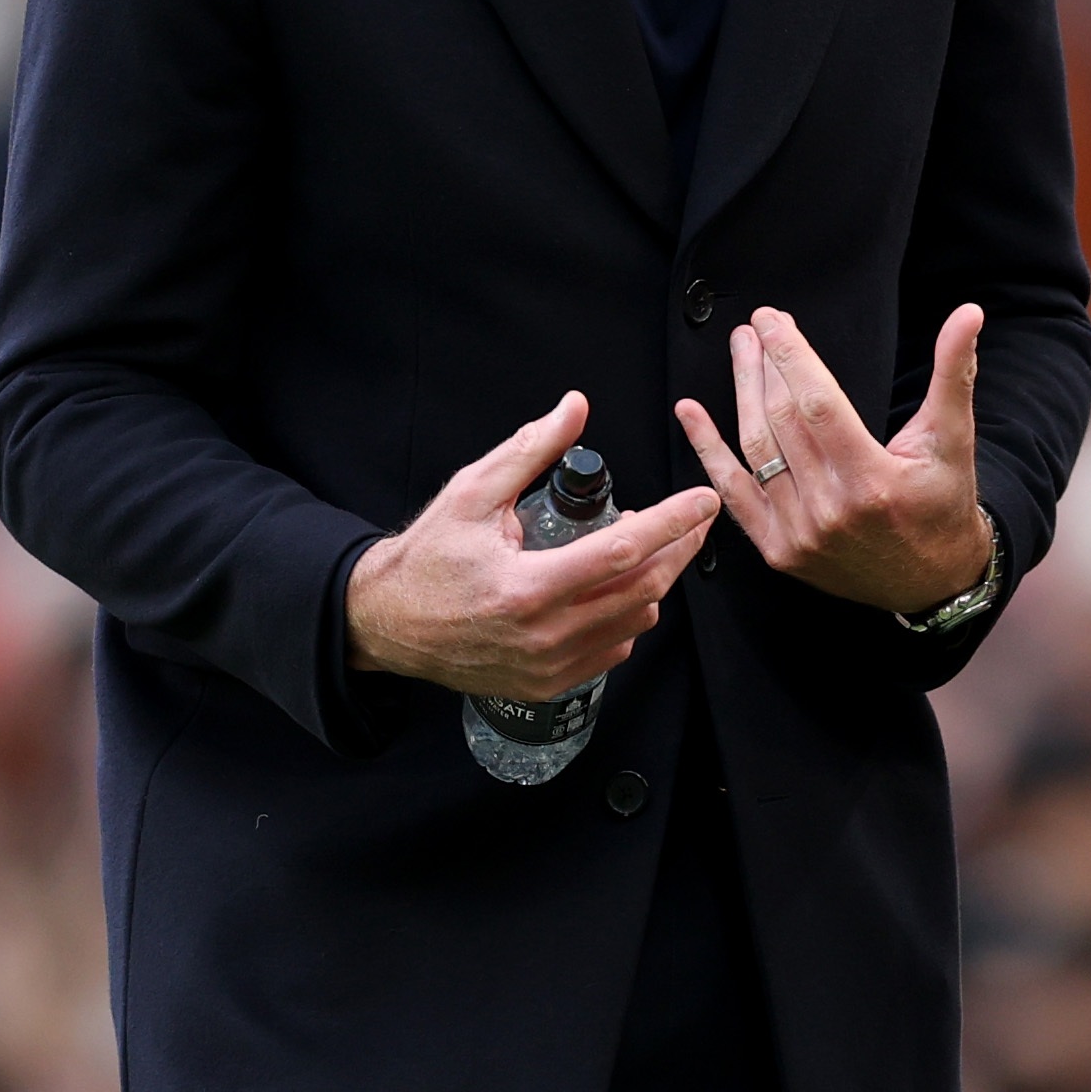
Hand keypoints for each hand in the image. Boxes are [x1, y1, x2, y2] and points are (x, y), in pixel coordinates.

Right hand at [344, 392, 717, 700]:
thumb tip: (575, 406)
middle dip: (680, 549)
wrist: (386, 623)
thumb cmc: (428, 557)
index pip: (622, 553)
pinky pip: (614, 650)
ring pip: (635, 621)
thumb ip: (529, 449)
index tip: (704, 501)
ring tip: (644, 546)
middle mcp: (543, 635)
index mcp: (525, 588)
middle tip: (695, 519)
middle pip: (642, 590)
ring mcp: (548, 667)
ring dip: (653, 580)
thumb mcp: (472, 493)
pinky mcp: (548, 685)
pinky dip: (628, 615)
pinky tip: (617, 586)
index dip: (672, 523)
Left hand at [677, 305, 989, 615]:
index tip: (772, 320)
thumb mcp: (954, 439)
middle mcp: (830, 510)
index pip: (817, 402)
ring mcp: (799, 533)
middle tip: (754, 327)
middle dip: (765, 365)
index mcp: (872, 479)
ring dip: (741, 393)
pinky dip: (709, 451)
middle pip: (781, 420)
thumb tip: (967, 316)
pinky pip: (735, 494)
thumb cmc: (943, 503)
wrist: (933, 580)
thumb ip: (953, 374)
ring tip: (740, 352)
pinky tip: (693, 414)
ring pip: (756, 449)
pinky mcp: (779, 550)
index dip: (791, 355)